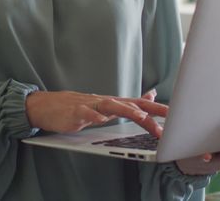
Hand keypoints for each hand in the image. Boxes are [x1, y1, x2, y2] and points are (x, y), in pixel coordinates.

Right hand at [26, 88, 167, 137]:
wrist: (44, 106)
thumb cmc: (73, 108)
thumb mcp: (101, 107)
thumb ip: (123, 105)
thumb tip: (145, 100)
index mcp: (111, 103)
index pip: (138, 103)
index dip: (157, 107)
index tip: (175, 113)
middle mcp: (104, 101)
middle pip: (131, 104)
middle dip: (151, 111)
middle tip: (168, 119)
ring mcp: (89, 105)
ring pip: (112, 106)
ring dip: (129, 112)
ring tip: (142, 118)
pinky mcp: (75, 112)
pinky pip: (86, 113)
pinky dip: (93, 115)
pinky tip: (99, 119)